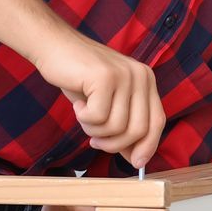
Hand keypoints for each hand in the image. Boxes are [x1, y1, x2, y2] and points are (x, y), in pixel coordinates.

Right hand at [30, 31, 165, 171]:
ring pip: (117, 126)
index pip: (157, 121)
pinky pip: (98, 117)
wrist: (54, 48)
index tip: (136, 162)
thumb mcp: (108, 104)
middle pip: (138, 129)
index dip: (147, 146)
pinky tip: (78, 103)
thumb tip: (136, 158)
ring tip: (84, 115)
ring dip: (95, 130)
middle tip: (95, 141)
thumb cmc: (79, 77)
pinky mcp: (105, 77)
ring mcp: (124, 74)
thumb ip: (124, 126)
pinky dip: (84, 118)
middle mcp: (141, 75)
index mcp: (146, 80)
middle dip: (114, 144)